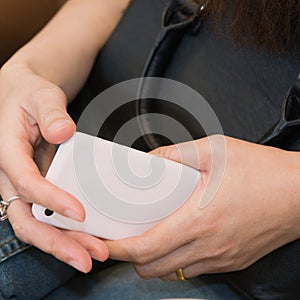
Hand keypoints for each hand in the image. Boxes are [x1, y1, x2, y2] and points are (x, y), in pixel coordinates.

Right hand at [0, 64, 107, 271]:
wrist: (24, 99)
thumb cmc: (29, 96)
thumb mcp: (40, 96)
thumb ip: (50, 113)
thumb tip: (62, 132)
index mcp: (8, 154)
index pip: (26, 183)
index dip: (51, 200)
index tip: (79, 213)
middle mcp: (12, 177)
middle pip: (27, 219)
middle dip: (57, 242)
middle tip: (88, 257)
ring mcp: (25, 186)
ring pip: (38, 224)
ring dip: (66, 243)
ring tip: (95, 254)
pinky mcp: (39, 187)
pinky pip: (49, 215)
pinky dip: (67, 230)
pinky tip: (90, 238)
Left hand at [105, 136, 299, 279]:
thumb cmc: (262, 170)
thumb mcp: (216, 150)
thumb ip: (178, 154)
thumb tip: (152, 161)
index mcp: (199, 219)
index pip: (146, 247)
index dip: (120, 249)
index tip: (104, 244)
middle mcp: (208, 246)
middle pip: (153, 268)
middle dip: (133, 257)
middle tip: (126, 238)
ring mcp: (221, 258)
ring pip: (173, 272)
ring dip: (155, 259)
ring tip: (151, 237)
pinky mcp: (232, 261)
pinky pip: (195, 269)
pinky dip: (178, 259)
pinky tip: (180, 238)